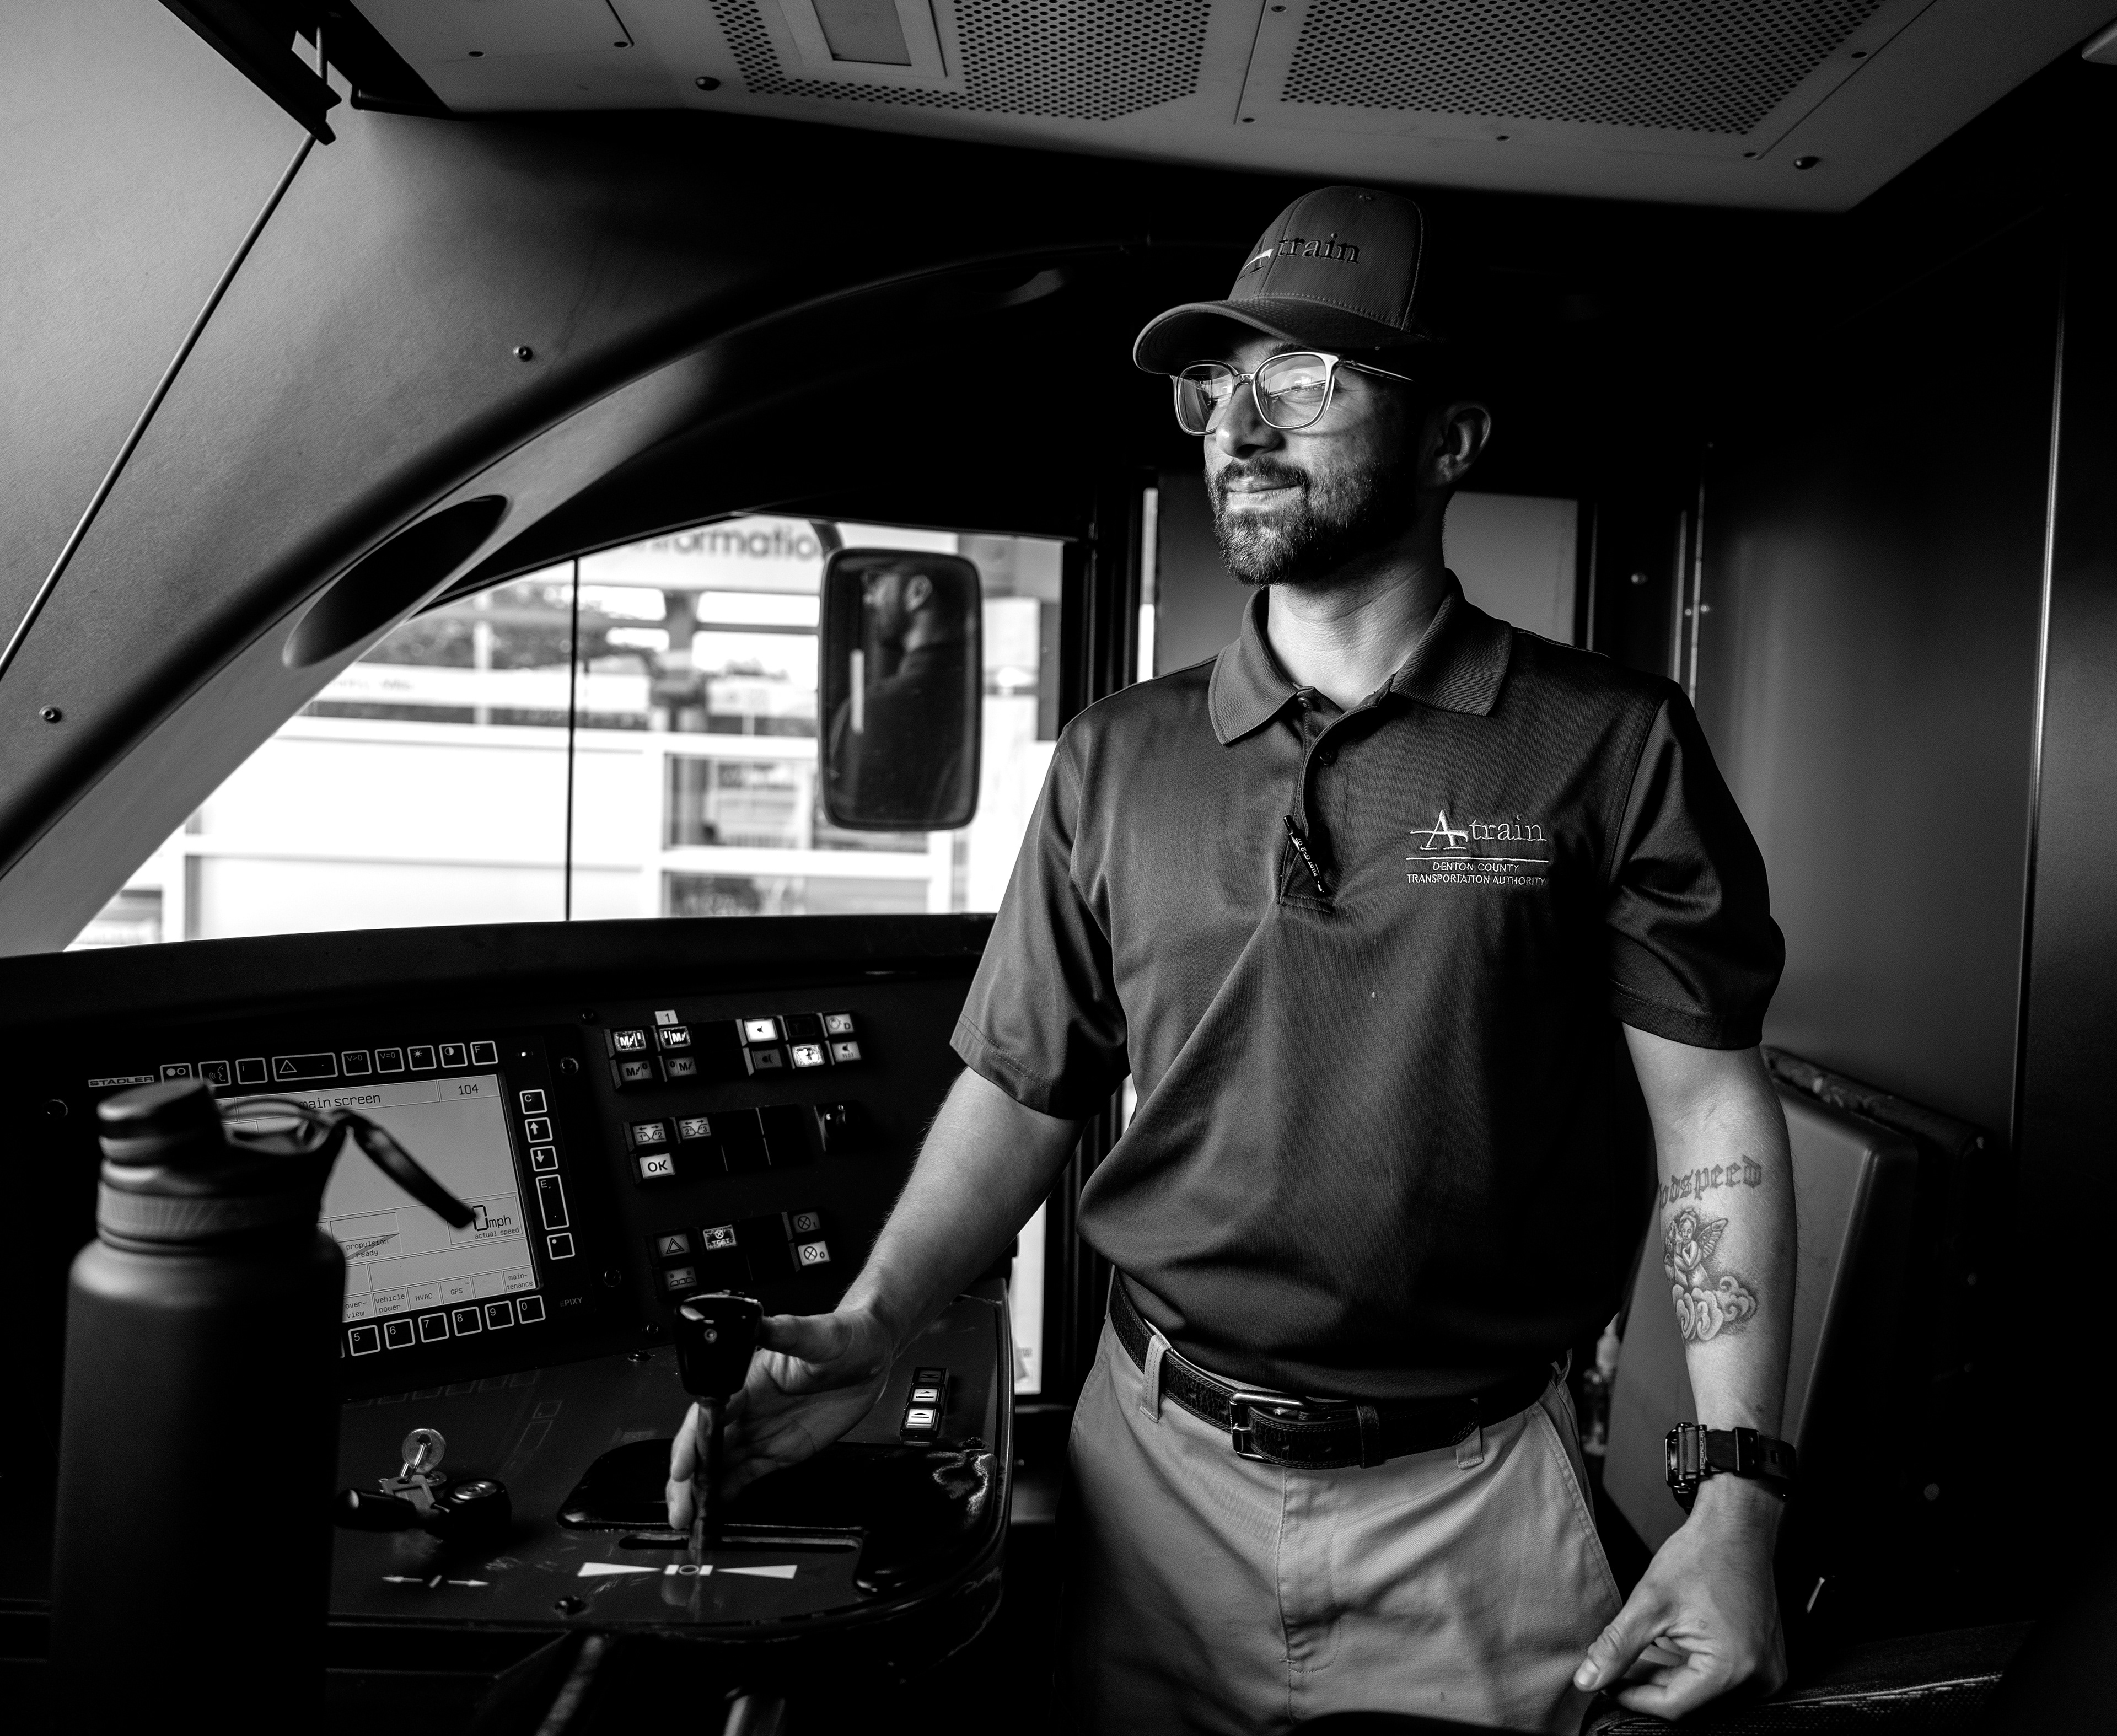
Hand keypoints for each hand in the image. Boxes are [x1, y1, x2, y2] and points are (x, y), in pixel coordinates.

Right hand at [666, 1306, 893, 1525]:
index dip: (692, 1440)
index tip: (683, 1465)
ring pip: (720, 1465)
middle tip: (679, 1507)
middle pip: (705, 1445)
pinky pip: (746, 1475)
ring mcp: (761, 1432)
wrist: (872, 1355)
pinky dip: (726, 1493)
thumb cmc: (845, 1336)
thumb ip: (785, 1332)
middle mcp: (748, 1408)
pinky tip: (713, 1509)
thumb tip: (758, 1324)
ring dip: (700, 1491)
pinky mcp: (779, 1451)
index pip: (710, 1413)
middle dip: (687, 1478)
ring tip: (686, 1516)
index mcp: (748, 1380)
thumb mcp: (817, 1334)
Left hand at [1572, 1477, 1786, 1718]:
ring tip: (1640, 1653)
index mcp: (1732, 1669)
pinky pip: (1722, 1677)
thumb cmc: (1703, 1555)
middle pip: (1690, 1700)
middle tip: (1618, 1666)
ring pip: (1704, 1690)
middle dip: (1649, 1685)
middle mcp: (1758, 1678)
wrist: (1738, 1526)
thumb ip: (1616, 1646)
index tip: (1607, 1685)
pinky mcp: (1765, 1660)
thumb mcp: (1649, 1602)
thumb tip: (1588, 1679)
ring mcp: (1766, 1671)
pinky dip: (1692, 1667)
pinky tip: (1669, 1647)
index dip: (1633, 1697)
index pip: (1672, 1706)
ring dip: (1669, 1676)